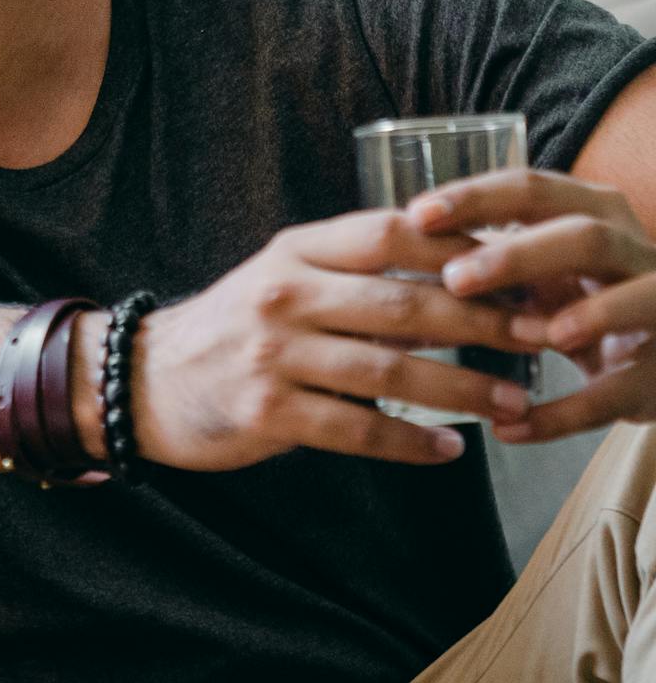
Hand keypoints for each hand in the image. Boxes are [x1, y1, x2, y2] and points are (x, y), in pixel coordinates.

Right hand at [130, 209, 539, 473]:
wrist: (143, 379)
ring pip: (389, 371)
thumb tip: (457, 275)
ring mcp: (273, 354)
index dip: (460, 248)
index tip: (518, 267)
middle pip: (404, 303)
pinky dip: (410, 441)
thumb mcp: (285, 276)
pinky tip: (448, 449)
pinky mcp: (266, 412)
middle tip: (539, 339)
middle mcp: (285, 293)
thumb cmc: (235, 327)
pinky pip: (356, 429)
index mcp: (296, 250)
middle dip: (483, 323)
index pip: (391, 233)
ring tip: (514, 403)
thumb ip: (354, 272)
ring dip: (462, 389)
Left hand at [416, 169, 655, 441]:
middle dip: (521, 256)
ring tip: (529, 335)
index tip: (417, 214)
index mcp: (593, 211)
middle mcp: (635, 249)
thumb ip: (487, 258)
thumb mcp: (543, 268)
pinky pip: (618, 392)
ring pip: (633, 299)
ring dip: (583, 316)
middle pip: (585, 236)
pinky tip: (511, 428)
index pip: (534, 189)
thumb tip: (388, 261)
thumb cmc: (584, 296)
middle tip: (456, 279)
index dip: (477, 198)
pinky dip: (564, 414)